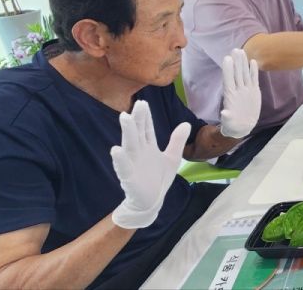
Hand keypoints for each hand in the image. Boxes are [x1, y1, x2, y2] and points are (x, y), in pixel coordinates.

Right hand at [110, 101, 189, 228]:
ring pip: (129, 145)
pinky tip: (116, 149)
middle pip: (137, 132)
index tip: (143, 102)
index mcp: (148, 147)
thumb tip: (186, 123)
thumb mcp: (172, 157)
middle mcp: (139, 152)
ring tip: (125, 118)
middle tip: (136, 105)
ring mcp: (133, 164)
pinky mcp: (129, 178)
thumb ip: (177, 141)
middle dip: (137, 119)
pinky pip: (123, 167)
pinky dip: (120, 159)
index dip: (145, 116)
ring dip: (127, 132)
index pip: (146, 128)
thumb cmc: (159, 178)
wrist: (152, 201)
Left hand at [219, 48, 260, 138]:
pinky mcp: (254, 91)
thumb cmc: (233, 125)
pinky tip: (253, 62)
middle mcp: (238, 90)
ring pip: (244, 74)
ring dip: (243, 63)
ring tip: (242, 51)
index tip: (226, 58)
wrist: (242, 126)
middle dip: (236, 62)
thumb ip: (227, 117)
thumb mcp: (229, 123)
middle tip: (235, 49)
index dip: (228, 69)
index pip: (228, 79)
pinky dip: (253, 71)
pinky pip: (253, 79)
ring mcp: (246, 90)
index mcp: (230, 96)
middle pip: (237, 73)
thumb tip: (224, 114)